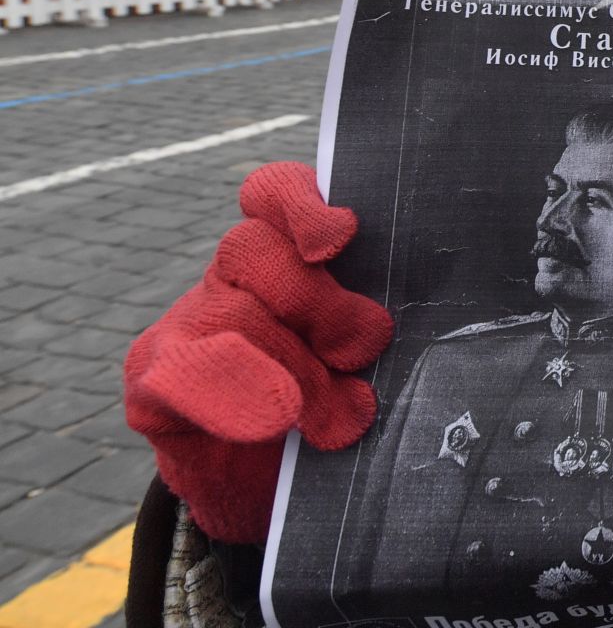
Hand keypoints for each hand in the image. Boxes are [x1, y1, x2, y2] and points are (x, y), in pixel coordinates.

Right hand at [124, 163, 392, 542]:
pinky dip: (231, 396)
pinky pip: (180, 376)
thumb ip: (371, 319)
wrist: (267, 489)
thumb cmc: (339, 403)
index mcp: (285, 252)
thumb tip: (388, 325)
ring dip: (296, 369)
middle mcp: (230, 277)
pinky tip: (270, 422)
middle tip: (362, 349)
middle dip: (319, 303)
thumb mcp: (368, 354)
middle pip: (257, 251)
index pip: (275, 194)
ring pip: (230, 315)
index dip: (302, 205)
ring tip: (342, 417)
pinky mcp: (153, 385)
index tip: (339, 238)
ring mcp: (185, 326)